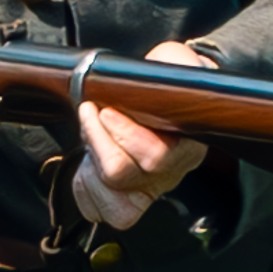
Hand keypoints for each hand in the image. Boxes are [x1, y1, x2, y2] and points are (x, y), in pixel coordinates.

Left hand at [71, 41, 213, 229]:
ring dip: (90, 168)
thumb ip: (171, 62)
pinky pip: (97, 209)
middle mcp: (169, 174)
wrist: (164, 94)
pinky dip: (84, 188)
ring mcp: (146, 191)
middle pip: (122, 176)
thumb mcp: (172, 62)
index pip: (156, 157)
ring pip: (111, 203)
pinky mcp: (123, 200)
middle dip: (98, 141)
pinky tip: (89, 162)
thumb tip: (163, 62)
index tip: (105, 109)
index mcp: (188, 145)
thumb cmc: (166, 78)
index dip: (124, 135)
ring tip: (91, 137)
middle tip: (91, 113)